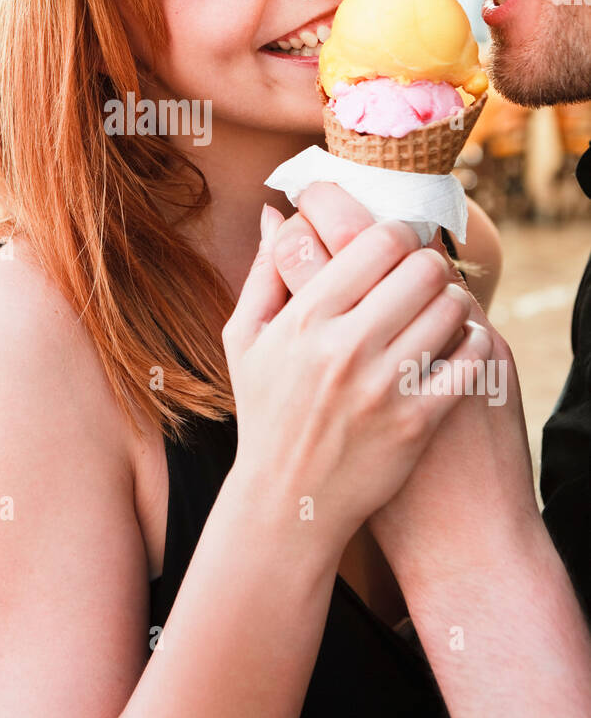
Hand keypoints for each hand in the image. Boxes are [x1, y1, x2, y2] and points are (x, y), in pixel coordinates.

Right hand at [221, 201, 489, 556]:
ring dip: (454, 303)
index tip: (401, 245)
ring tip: (442, 312)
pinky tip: (457, 348)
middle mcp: (343, 347)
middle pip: (423, 268)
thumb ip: (264, 273)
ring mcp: (382, 387)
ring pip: (451, 309)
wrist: (287, 503)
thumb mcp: (245, 340)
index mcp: (304, 318)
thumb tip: (275, 214)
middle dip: (431, 265)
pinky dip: (473, 344)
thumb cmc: (266, 413)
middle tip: (426, 278)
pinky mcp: (416, 422)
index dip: (400, 233)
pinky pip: (470, 360)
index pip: (379, 242)